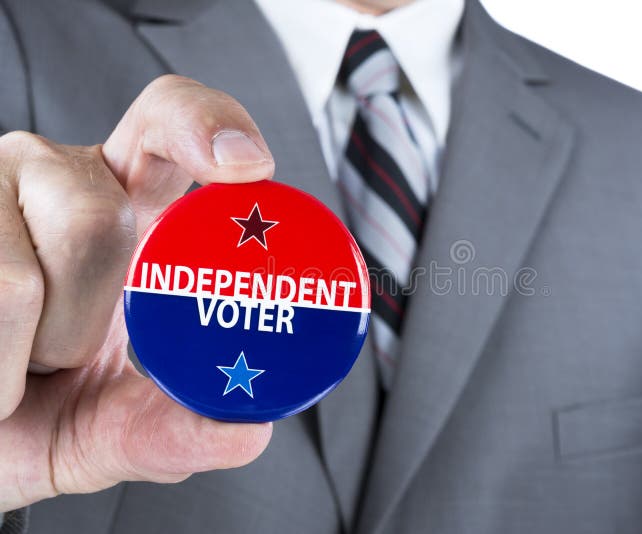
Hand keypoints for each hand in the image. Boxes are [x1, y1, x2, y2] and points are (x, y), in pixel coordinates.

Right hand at [0, 75, 274, 510]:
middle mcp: (58, 176)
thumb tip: (248, 430)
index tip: (248, 167)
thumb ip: (176, 429)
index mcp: (130, 201)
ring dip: (25, 354)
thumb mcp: (115, 429)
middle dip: (82, 323)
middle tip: (60, 359)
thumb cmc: (41, 412)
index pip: (169, 124)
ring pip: (20, 282)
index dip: (208, 125)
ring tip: (16, 362)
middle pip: (101, 222)